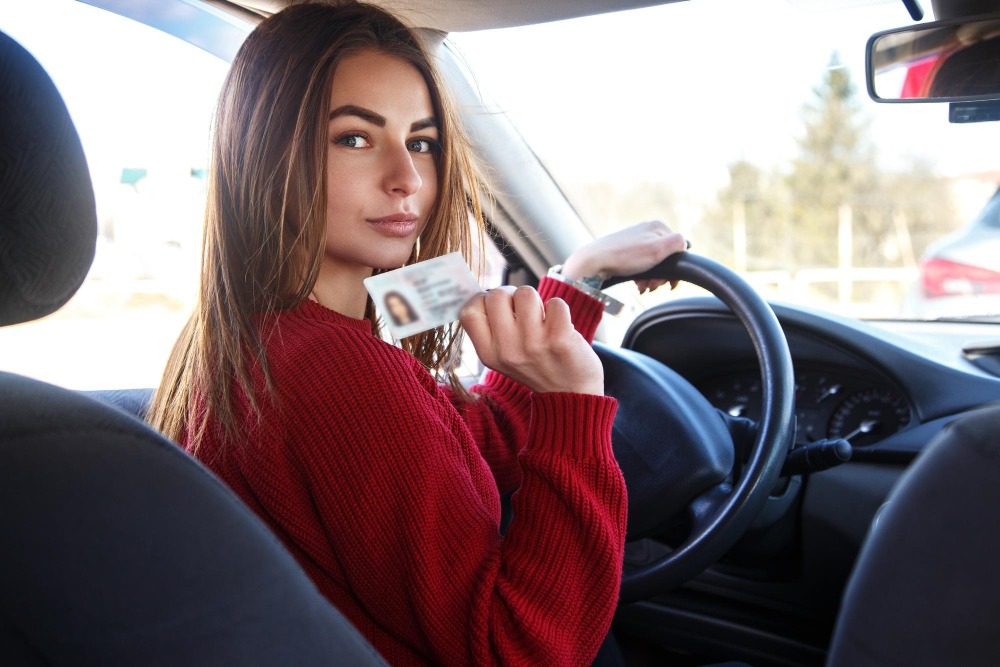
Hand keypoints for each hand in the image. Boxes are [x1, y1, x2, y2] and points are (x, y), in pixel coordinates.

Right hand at [460, 286, 603, 395]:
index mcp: (489, 354)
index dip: (482, 299)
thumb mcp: (502, 356)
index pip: (469, 312)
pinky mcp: (560, 340)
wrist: (571, 393)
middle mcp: (508, 351)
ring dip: (536, 300)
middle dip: (511, 294)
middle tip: (522, 309)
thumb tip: (486, 293)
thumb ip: (491, 329)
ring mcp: (533, 345)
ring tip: (541, 319)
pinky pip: (555, 303)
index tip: (497, 305)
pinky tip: (559, 325)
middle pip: (496, 295)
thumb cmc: (536, 365)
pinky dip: (558, 309)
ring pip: (526, 293)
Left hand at [561, 221, 685, 293]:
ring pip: (653, 264)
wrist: (593, 262)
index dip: (674, 269)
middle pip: (665, 258)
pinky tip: (636, 283)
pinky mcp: (625, 251)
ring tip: (642, 286)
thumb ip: (678, 243)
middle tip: (651, 286)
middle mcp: (647, 231)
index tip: (667, 283)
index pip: (678, 249)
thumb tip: (685, 245)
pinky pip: (641, 266)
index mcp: (657, 227)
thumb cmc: (624, 256)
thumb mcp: (658, 248)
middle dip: (661, 275)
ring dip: (651, 278)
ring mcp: (635, 241)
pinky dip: (641, 276)